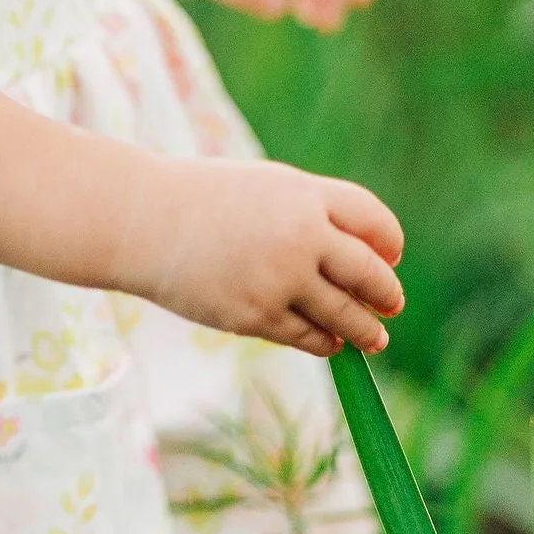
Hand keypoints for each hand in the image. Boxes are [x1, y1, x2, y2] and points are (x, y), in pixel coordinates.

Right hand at [127, 155, 404, 356]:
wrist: (141, 221)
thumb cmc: (202, 202)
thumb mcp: (264, 190)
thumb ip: (309, 214)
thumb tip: (359, 262)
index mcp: (304, 194)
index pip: (372, 221)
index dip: (388, 243)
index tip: (391, 258)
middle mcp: (301, 235)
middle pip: (367, 272)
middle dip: (385, 293)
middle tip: (391, 305)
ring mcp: (279, 277)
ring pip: (343, 314)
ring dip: (365, 329)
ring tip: (375, 339)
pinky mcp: (256, 314)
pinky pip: (307, 336)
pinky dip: (324, 342)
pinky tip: (330, 343)